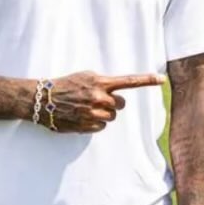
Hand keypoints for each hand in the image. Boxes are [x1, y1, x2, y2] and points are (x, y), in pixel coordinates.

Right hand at [36, 71, 164, 132]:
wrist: (42, 99)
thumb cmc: (65, 85)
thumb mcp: (85, 76)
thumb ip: (103, 83)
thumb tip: (115, 91)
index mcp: (100, 82)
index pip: (129, 81)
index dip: (147, 80)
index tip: (162, 79)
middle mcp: (99, 97)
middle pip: (121, 105)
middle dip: (113, 104)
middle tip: (98, 101)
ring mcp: (93, 113)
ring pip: (111, 118)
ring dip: (103, 115)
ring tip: (86, 109)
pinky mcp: (86, 126)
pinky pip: (101, 128)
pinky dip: (95, 124)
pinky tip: (82, 117)